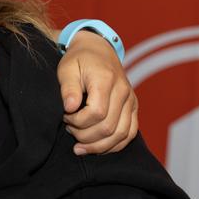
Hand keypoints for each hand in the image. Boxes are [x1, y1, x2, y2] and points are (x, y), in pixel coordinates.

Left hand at [58, 30, 137, 154]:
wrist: (98, 50)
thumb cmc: (79, 60)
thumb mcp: (67, 69)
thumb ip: (68, 88)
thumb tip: (69, 108)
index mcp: (106, 80)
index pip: (96, 113)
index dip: (78, 122)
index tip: (65, 117)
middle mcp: (123, 91)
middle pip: (108, 127)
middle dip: (84, 136)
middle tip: (69, 129)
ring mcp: (131, 101)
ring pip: (121, 135)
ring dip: (98, 146)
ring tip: (80, 146)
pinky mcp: (133, 108)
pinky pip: (130, 134)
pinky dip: (114, 145)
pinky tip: (97, 148)